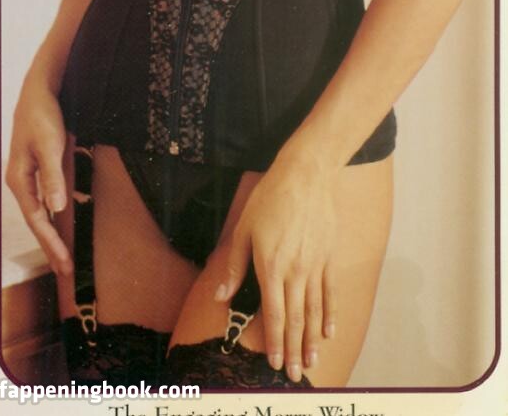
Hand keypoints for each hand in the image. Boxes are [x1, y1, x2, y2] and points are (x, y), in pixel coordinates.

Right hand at [5, 79, 72, 275]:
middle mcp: (22, 181)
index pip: (37, 220)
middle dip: (50, 246)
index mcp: (20, 179)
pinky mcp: (40, 167)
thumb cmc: (42, 115)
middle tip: (64, 270)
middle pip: (37, 220)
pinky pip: (48, 197)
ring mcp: (30, 175)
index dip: (51, 243)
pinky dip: (56, 213)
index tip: (64, 262)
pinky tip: (63, 222)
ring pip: (42, 211)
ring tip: (63, 255)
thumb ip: (52, 177)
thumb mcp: (50, 145)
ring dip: (53, 232)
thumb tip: (56, 208)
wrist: (39, 89)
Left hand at [215, 135, 337, 381]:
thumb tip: (220, 295)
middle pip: (295, 318)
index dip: (273, 341)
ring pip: (314, 310)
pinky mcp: (328, 257)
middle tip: (296, 374)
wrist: (306, 175)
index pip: (273, 313)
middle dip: (293, 349)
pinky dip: (330, 313)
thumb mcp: (244, 229)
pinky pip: (330, 292)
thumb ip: (234, 266)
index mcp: (270, 266)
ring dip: (312, 339)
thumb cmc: (269, 199)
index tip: (274, 363)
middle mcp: (295, 271)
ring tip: (311, 361)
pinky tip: (329, 331)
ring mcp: (315, 265)